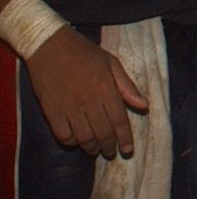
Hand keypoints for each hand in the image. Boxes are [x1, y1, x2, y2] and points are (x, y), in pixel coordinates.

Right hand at [23, 29, 146, 157]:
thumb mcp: (112, 63)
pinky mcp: (51, 111)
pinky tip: (76, 140)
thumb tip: (144, 106)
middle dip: (109, 147)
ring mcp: (68, 107)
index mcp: (106, 88)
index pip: (119, 121)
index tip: (128, 150)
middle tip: (112, 152)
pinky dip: (71, 142)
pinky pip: (63, 135)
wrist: (49, 46)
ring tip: (96, 149)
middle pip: (102, 133)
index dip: (125, 138)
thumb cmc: (84, 53)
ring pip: (83, 137)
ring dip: (91, 148)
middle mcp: (89, 101)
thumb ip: (128, 86)